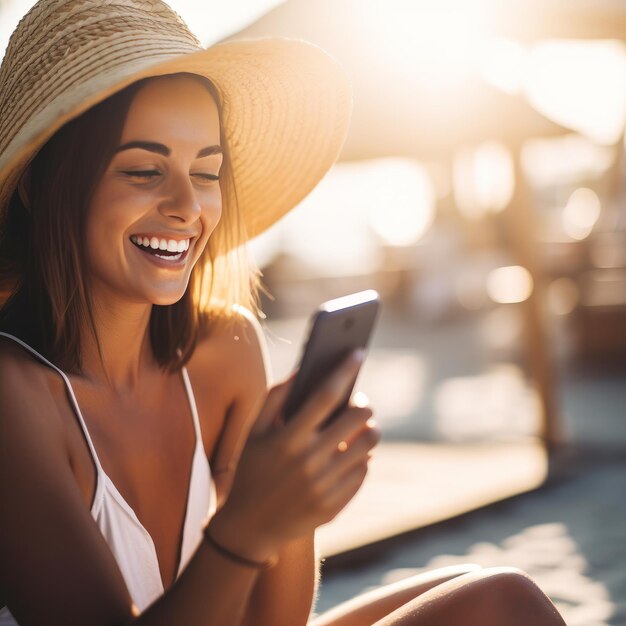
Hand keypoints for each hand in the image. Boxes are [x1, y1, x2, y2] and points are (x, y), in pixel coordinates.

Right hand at [208, 351, 379, 563]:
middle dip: (362, 403)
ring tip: (360, 426)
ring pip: (369, 444)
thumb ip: (275, 397)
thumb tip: (303, 369)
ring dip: (369, 429)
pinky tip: (352, 452)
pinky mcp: (335, 504)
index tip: (358, 352)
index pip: (325, 395)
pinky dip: (362, 457)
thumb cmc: (251, 469)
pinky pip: (363, 470)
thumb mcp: (253, 431)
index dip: (344, 370)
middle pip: (357, 418)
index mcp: (287, 439)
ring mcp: (325, 486)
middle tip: (359, 401)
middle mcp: (309, 462)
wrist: (249, 527)